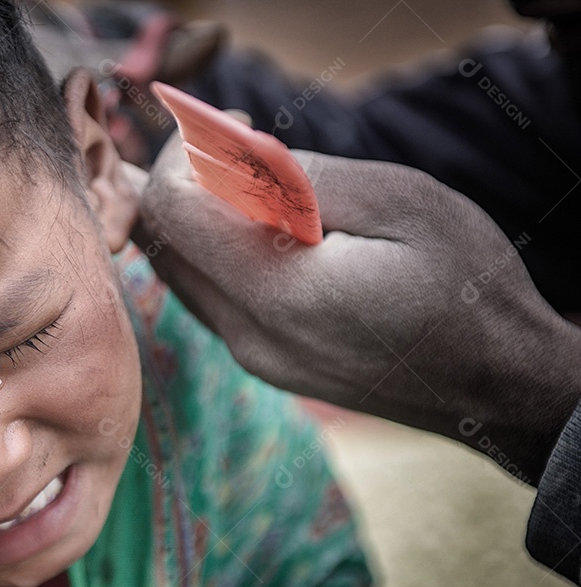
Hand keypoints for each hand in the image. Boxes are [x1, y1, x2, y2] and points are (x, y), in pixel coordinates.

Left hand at [138, 132, 580, 482]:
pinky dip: (219, 254)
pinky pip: (213, 299)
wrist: (496, 385)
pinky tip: (269, 231)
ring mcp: (253, 358)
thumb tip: (234, 157)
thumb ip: (304, 177)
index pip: (170, 213)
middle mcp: (247, 335)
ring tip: (259, 185)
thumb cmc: (465, 289)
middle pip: (164, 246)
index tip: (231, 127)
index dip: (182, 156)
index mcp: (274, 294)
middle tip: (238, 147)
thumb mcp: (401, 204)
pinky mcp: (267, 365)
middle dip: (184, 183)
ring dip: (200, 219)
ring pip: (183, 275)